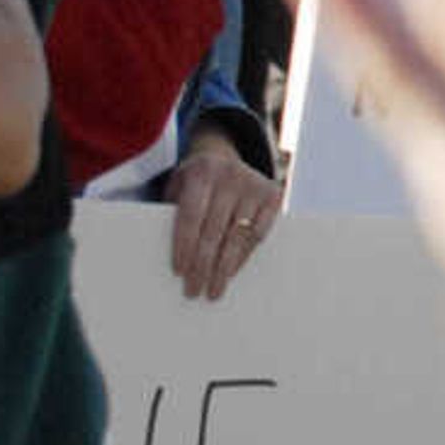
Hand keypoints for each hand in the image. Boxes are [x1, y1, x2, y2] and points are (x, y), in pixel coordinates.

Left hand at [166, 128, 279, 302]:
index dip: (184, 245)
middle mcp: (230, 177)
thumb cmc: (193, 182)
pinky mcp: (273, 195)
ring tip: (214, 289)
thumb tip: (171, 255)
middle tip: (194, 291)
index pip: (191, 216)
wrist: (222, 154)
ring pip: (238, 236)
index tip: (179, 272)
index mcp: (201, 173)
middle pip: (214, 230)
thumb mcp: (178, 186)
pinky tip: (232, 271)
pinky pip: (259, 233)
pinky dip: (245, 255)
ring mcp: (254, 185)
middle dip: (203, 265)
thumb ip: (175, 212)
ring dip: (224, 267)